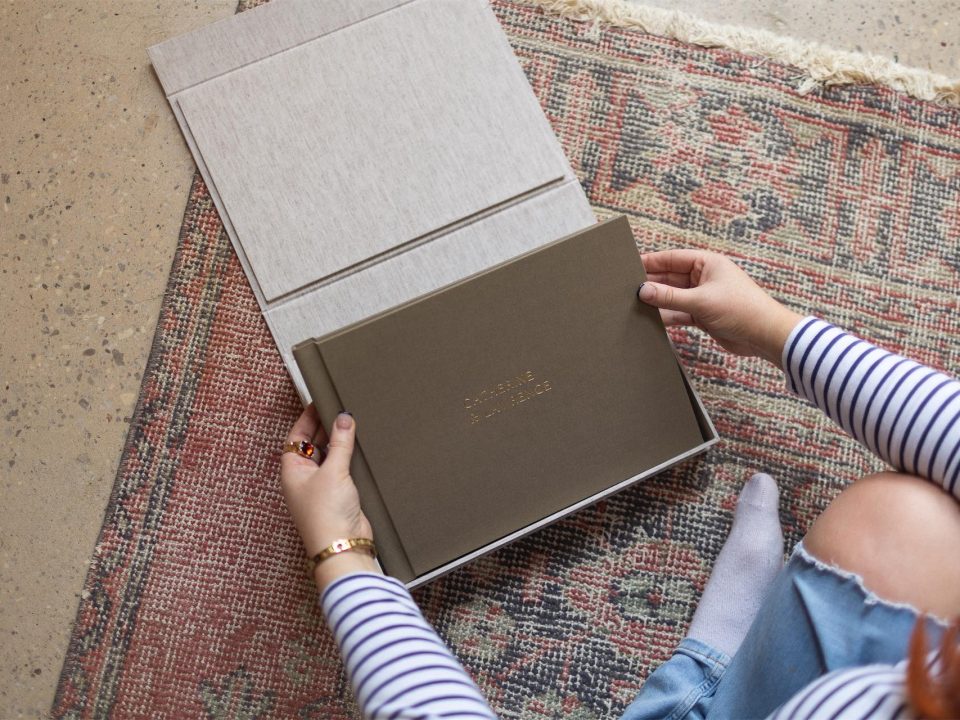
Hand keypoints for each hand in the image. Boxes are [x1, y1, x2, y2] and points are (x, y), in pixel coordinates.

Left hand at [280, 405, 378, 590]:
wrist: (344, 547)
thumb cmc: (327, 516)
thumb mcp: (333, 472)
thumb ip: (340, 443)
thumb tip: (343, 418)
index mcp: (292, 471)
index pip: (296, 436)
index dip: (307, 417)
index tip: (320, 400)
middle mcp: (304, 478)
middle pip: (312, 444)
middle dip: (325, 426)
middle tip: (340, 407)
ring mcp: (322, 487)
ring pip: (329, 455)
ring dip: (339, 441)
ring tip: (352, 421)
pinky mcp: (340, 494)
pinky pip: (342, 468)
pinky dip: (349, 456)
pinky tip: (360, 446)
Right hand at [638, 249, 802, 367]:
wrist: (765, 336)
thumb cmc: (742, 310)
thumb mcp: (701, 301)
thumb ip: (669, 297)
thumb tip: (643, 291)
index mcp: (707, 263)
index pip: (671, 258)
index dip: (650, 261)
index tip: (629, 266)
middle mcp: (704, 277)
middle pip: (670, 277)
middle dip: (651, 284)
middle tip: (626, 289)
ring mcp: (703, 296)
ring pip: (673, 296)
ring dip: (658, 301)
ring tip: (633, 305)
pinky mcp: (703, 315)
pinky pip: (679, 312)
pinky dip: (667, 316)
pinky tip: (650, 320)